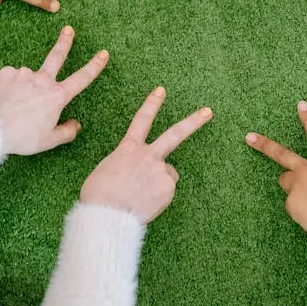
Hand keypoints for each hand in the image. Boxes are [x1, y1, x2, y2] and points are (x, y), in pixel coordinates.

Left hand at [0, 26, 109, 154]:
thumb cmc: (21, 136)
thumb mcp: (48, 141)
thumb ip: (66, 132)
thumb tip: (76, 125)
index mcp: (57, 96)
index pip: (82, 78)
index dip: (95, 65)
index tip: (103, 54)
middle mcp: (42, 80)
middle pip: (57, 56)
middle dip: (65, 42)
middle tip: (68, 30)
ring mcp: (24, 74)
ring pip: (28, 78)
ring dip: (25, 87)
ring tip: (14, 106)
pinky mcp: (6, 73)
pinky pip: (11, 79)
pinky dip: (9, 88)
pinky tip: (4, 99)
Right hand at [80, 87, 212, 223]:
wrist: (107, 215)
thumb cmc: (98, 196)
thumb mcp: (106, 172)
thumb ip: (125, 166)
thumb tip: (134, 174)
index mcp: (128, 149)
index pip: (141, 119)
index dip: (152, 104)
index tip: (161, 90)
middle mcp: (148, 155)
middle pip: (175, 134)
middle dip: (193, 122)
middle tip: (208, 111)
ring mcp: (161, 170)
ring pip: (167, 174)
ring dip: (159, 183)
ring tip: (141, 196)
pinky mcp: (168, 188)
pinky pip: (166, 192)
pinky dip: (158, 198)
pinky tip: (145, 204)